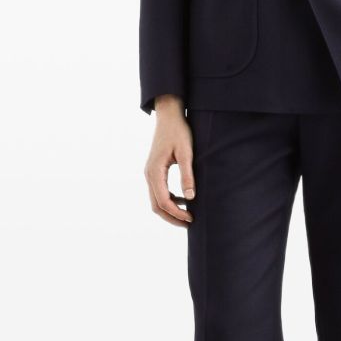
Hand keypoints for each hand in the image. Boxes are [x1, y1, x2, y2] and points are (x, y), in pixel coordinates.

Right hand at [144, 95, 195, 225]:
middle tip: (189, 223)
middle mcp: (149, 174)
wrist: (168, 117)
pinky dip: (169, 200)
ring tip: (187, 214)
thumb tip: (190, 197)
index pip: (163, 201)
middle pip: (156, 206)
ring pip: (156, 200)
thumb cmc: (179, 132)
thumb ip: (187, 175)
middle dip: (172, 217)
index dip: (177, 213)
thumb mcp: (186, 153)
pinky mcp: (154, 171)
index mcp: (155, 172)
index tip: (191, 218)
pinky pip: (158, 191)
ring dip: (170, 210)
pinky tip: (183, 200)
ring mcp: (150, 173)